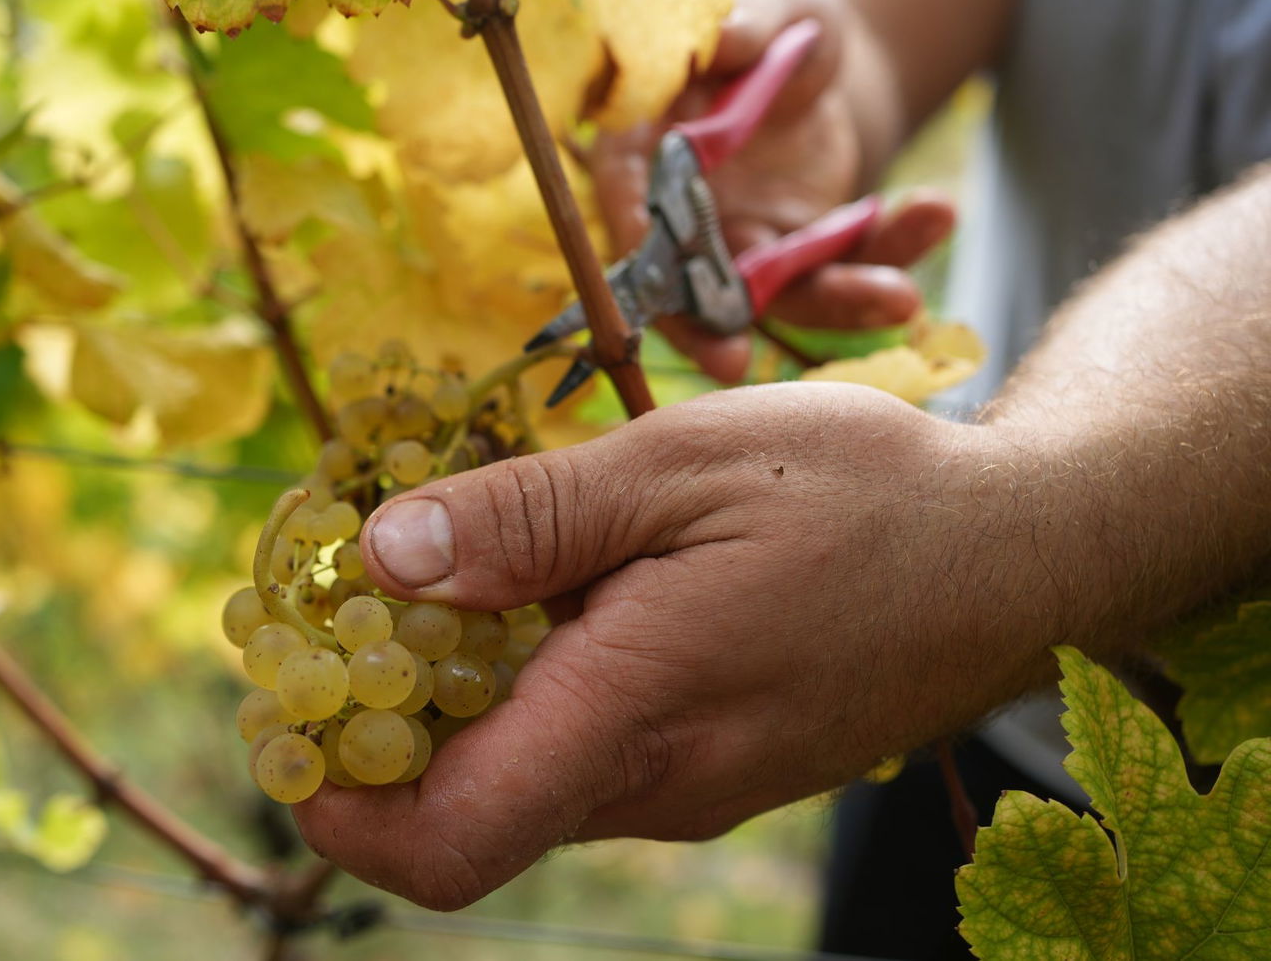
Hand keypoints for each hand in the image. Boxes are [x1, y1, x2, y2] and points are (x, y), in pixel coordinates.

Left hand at [293, 384, 1063, 909]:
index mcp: (635, 719)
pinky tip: (562, 583)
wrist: (1023, 550)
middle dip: (384, 720)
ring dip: (464, 691)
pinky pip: (588, 751)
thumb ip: (527, 518)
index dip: (335, 806)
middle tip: (355, 592)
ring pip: (525, 774)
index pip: (444, 844)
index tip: (286, 711)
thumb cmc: (863, 492)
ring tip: (465, 561)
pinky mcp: (719, 763)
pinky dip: (536, 686)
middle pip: (464, 806)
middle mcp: (655, 786)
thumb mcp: (680, 464)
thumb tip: (383, 559)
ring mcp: (692, 786)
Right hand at [588, 0, 954, 382]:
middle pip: (684, 285)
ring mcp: (743, 244)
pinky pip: (847, 266)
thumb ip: (744, 19)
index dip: (638, 253)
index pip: (627, 209)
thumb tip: (719, 40)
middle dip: (708, 330)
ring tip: (902, 298)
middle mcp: (683, 214)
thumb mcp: (766, 2)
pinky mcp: (804, 254)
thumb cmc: (770, 18)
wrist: (818, 51)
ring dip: (837, 302)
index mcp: (642, 150)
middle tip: (732, 367)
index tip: (664, 288)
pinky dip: (893, 252)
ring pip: (779, 295)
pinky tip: (936, 212)